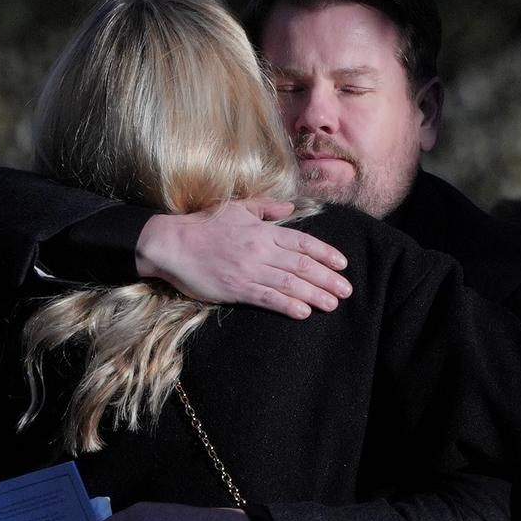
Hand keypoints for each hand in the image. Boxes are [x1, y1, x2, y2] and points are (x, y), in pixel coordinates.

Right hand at [135, 199, 351, 318]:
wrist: (173, 243)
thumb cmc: (204, 225)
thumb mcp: (238, 208)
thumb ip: (266, 209)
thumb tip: (290, 209)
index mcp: (263, 231)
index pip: (303, 243)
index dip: (325, 254)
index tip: (343, 264)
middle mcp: (260, 250)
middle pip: (302, 266)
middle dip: (328, 278)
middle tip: (347, 290)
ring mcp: (249, 270)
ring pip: (289, 284)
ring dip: (315, 294)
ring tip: (333, 304)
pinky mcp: (236, 288)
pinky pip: (267, 298)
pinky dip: (287, 305)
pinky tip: (304, 312)